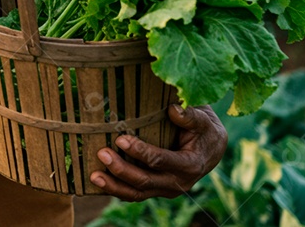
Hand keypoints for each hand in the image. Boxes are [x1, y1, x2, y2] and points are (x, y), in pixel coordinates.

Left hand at [89, 104, 227, 200]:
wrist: (210, 148)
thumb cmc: (204, 129)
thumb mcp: (203, 120)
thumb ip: (190, 116)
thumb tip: (173, 109)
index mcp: (189, 165)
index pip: (161, 161)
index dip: (140, 152)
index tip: (120, 139)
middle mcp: (178, 182)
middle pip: (146, 181)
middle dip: (121, 170)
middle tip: (102, 153)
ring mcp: (166, 188)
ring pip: (138, 194)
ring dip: (114, 186)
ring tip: (94, 176)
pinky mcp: (156, 189)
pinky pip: (135, 194)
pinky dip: (117, 190)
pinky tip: (100, 182)